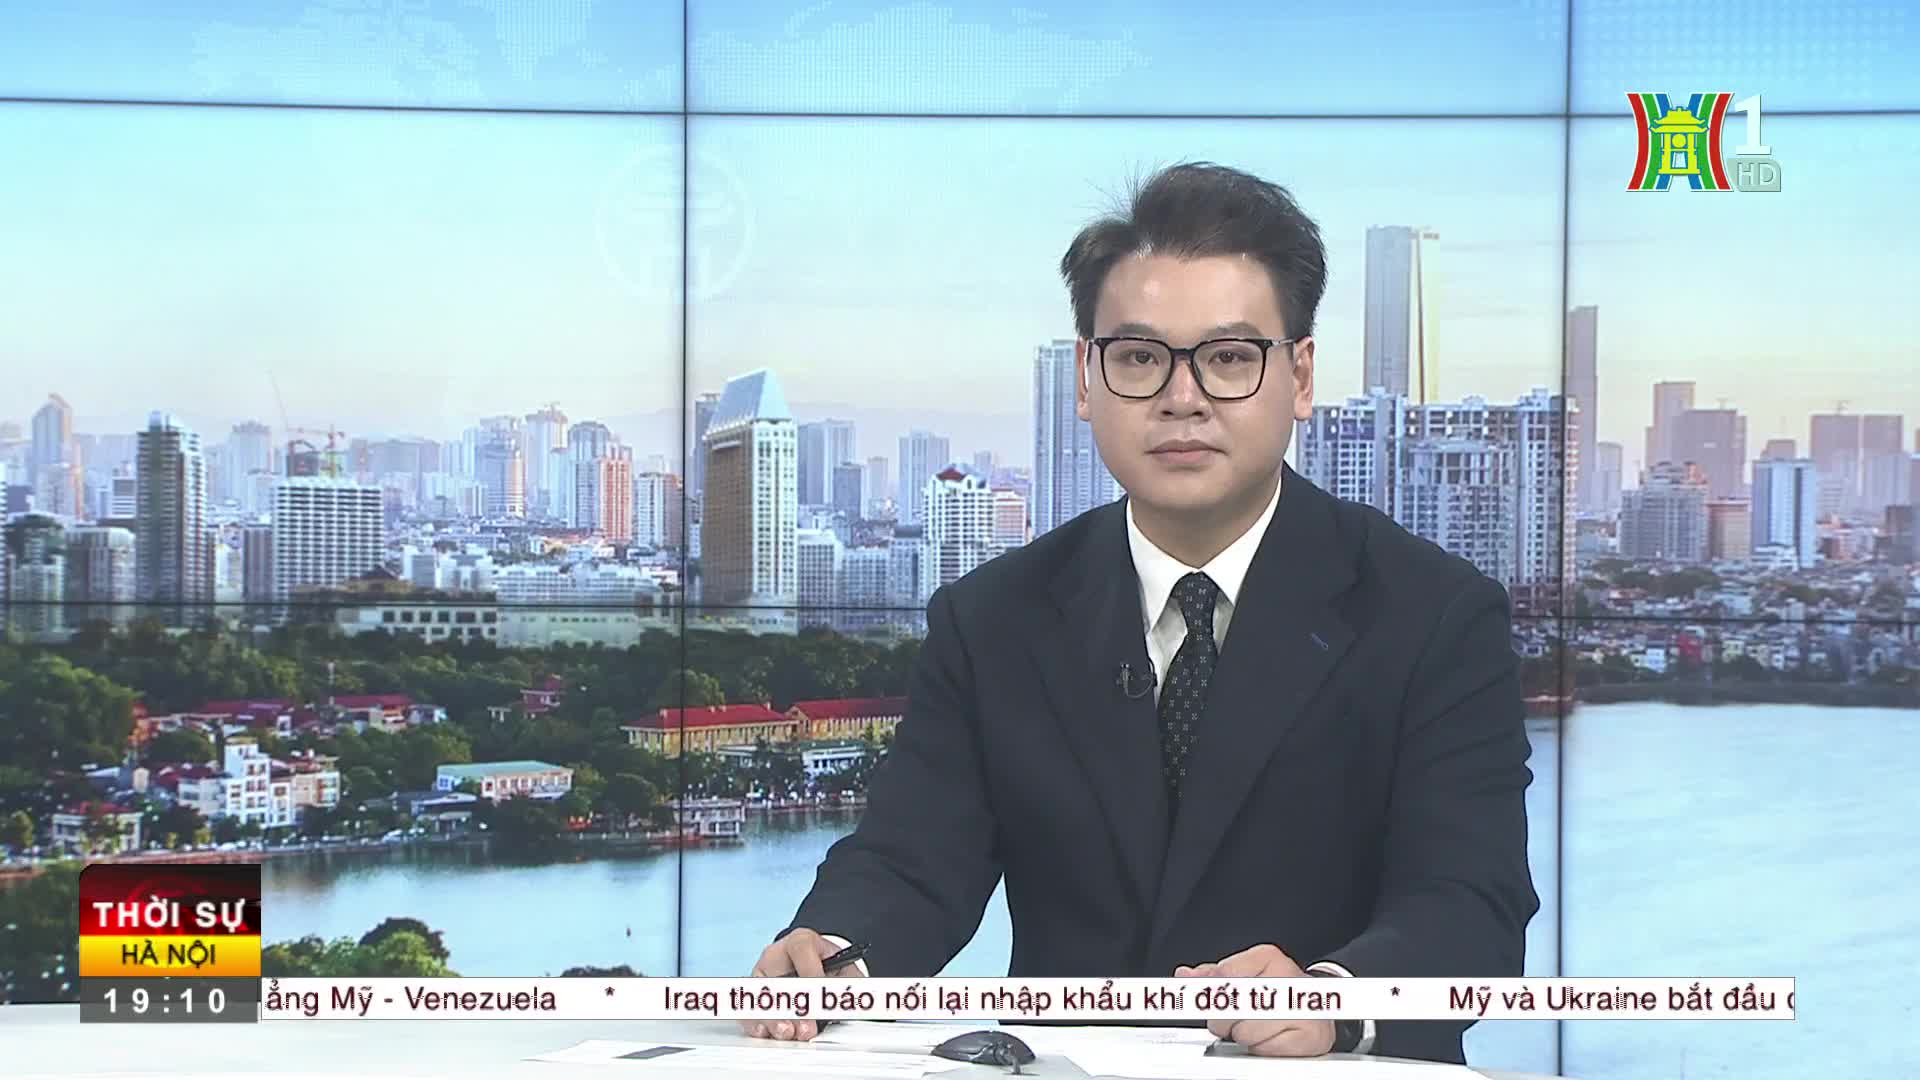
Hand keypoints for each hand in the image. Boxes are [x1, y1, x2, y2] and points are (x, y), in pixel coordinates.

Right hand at [740, 929, 862, 1041]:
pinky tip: (764, 1032)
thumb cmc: (829, 967)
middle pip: (779, 977)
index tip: (822, 997)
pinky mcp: (753, 994)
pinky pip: (749, 1008)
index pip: (802, 951)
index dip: (812, 974)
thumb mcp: (846, 969)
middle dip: (794, 1006)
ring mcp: (761, 974)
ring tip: (787, 1032)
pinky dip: (756, 1021)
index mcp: (801, 941)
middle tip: (806, 1026)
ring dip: (774, 1018)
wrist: (814, 965)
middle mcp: (776, 954)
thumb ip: (853, 984)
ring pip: (761, 995)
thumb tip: (865, 1003)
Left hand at [1175, 944, 1334, 1057]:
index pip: (1222, 975)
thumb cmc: (1275, 991)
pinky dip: (1261, 1049)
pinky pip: (1265, 1050)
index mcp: (1267, 957)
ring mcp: (1300, 1007)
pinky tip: (1270, 1038)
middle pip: (1230, 1006)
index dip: (1209, 994)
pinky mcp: (1310, 1036)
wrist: (1317, 1009)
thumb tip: (1185, 975)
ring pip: (1245, 1032)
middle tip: (1234, 1019)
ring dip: (1243, 1036)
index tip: (1207, 1002)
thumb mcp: (1242, 975)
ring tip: (1256, 1028)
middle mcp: (1286, 977)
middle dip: (1224, 1019)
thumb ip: (1211, 976)